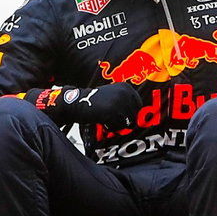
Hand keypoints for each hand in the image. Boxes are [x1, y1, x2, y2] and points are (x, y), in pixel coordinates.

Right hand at [22, 83, 141, 125]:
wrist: (76, 103)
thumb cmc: (95, 103)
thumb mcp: (113, 96)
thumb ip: (125, 103)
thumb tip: (140, 118)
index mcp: (126, 87)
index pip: (138, 106)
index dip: (130, 115)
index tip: (120, 116)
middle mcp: (125, 93)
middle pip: (134, 116)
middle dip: (124, 121)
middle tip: (111, 118)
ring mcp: (119, 101)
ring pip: (127, 122)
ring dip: (117, 125)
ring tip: (106, 119)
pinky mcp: (112, 111)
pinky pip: (118, 126)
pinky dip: (110, 128)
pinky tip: (102, 121)